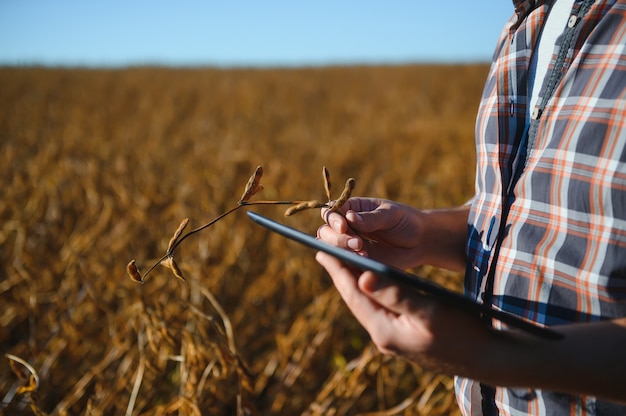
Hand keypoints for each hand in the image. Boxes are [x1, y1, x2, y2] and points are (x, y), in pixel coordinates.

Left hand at [314, 251, 493, 373]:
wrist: (486, 359)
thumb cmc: (462, 332)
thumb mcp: (429, 310)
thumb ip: (395, 294)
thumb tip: (362, 277)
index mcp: (385, 330)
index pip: (354, 294)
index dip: (338, 271)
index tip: (323, 251)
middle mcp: (384, 336)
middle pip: (356, 300)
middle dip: (341, 275)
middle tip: (326, 251)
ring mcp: (393, 338)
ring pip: (367, 305)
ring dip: (354, 283)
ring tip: (343, 263)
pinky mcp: (403, 336)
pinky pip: (379, 309)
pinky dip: (372, 292)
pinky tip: (371, 283)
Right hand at [318, 197, 425, 269]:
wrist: (420, 241)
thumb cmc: (405, 221)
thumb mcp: (390, 215)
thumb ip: (371, 218)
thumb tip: (349, 217)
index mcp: (352, 208)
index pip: (331, 211)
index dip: (333, 219)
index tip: (344, 226)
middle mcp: (347, 226)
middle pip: (326, 231)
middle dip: (338, 238)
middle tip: (357, 243)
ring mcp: (350, 244)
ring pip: (331, 247)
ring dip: (342, 250)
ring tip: (362, 251)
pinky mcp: (357, 259)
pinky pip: (345, 261)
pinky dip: (350, 261)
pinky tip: (365, 259)